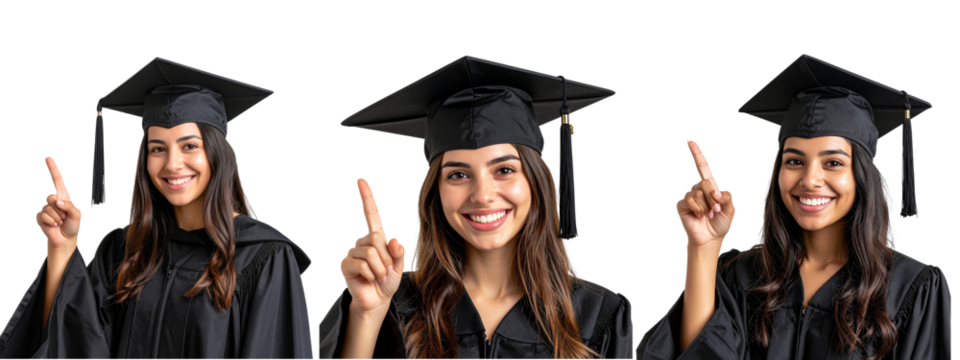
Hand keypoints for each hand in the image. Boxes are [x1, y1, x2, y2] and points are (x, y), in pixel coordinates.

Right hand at [35, 156, 81, 251]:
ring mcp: (46, 208)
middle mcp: (54, 200)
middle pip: (51, 196)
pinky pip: (43, 216)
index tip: (48, 158)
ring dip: (56, 217)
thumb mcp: (77, 215)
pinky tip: (53, 225)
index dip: (53, 169)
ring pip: (48, 208)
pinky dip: (50, 222)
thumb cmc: (73, 226)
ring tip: (60, 222)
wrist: (65, 240)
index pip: (58, 180)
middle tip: (64, 217)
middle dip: (59, 208)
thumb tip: (57, 201)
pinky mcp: (40, 217)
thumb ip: (70, 206)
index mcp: (64, 197)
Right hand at [339, 178, 406, 315]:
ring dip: (379, 268)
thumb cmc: (387, 280)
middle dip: (386, 257)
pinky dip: (370, 274)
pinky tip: (368, 279)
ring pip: (370, 252)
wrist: (377, 300)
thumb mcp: (399, 266)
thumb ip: (399, 252)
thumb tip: (393, 239)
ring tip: (377, 275)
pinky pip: (362, 264)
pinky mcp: (344, 264)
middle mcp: (362, 242)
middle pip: (376, 238)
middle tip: (385, 270)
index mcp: (376, 237)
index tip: (361, 180)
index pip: (371, 214)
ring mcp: (351, 252)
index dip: (366, 197)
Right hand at [675, 140, 735, 248]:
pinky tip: (699, 216)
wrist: (710, 239)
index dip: (697, 153)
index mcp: (710, 186)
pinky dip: (698, 209)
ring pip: (699, 193)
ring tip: (708, 215)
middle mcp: (698, 188)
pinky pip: (690, 201)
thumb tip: (715, 192)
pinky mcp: (681, 205)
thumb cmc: (720, 223)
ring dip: (707, 206)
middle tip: (716, 210)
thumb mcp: (731, 209)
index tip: (690, 141)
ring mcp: (688, 196)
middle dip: (713, 197)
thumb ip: (727, 196)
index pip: (703, 167)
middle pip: (706, 182)